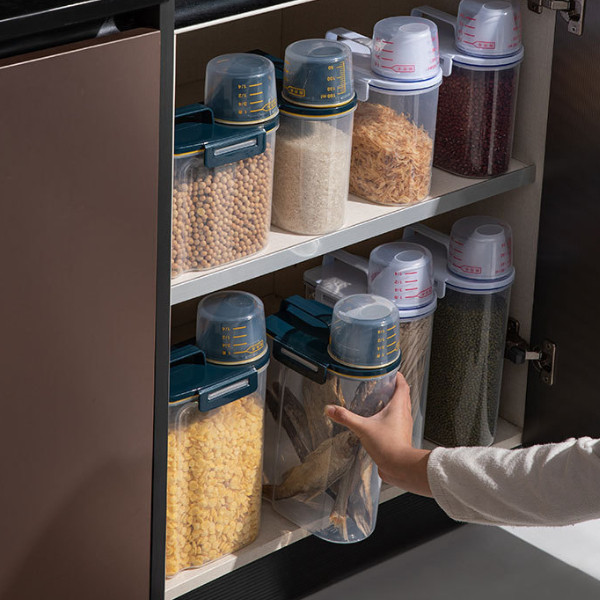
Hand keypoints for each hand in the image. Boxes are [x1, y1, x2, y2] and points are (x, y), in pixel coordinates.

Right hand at [325, 373, 432, 496]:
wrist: (399, 466)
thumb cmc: (388, 445)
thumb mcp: (362, 428)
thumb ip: (346, 417)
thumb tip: (330, 409)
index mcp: (399, 405)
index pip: (402, 384)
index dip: (397, 376)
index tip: (389, 371)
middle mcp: (404, 413)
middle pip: (403, 395)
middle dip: (393, 388)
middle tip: (382, 384)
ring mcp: (404, 425)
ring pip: (401, 408)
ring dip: (393, 402)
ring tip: (379, 401)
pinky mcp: (401, 435)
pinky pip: (398, 421)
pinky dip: (391, 416)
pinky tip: (379, 421)